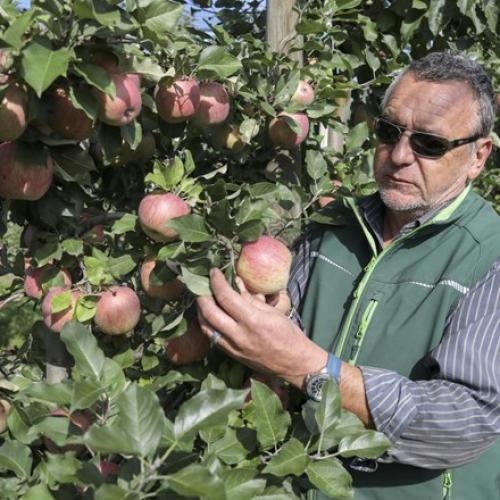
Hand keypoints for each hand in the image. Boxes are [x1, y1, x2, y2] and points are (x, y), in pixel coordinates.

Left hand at [196, 268, 326, 388]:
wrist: (294, 364)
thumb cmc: (288, 334)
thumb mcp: (272, 312)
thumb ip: (250, 298)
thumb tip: (235, 282)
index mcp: (252, 320)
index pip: (226, 297)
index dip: (216, 282)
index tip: (213, 272)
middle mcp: (239, 335)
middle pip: (209, 312)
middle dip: (202, 295)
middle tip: (202, 285)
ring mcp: (233, 347)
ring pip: (206, 326)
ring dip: (200, 311)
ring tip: (203, 299)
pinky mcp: (231, 355)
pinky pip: (212, 337)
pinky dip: (207, 324)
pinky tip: (209, 316)